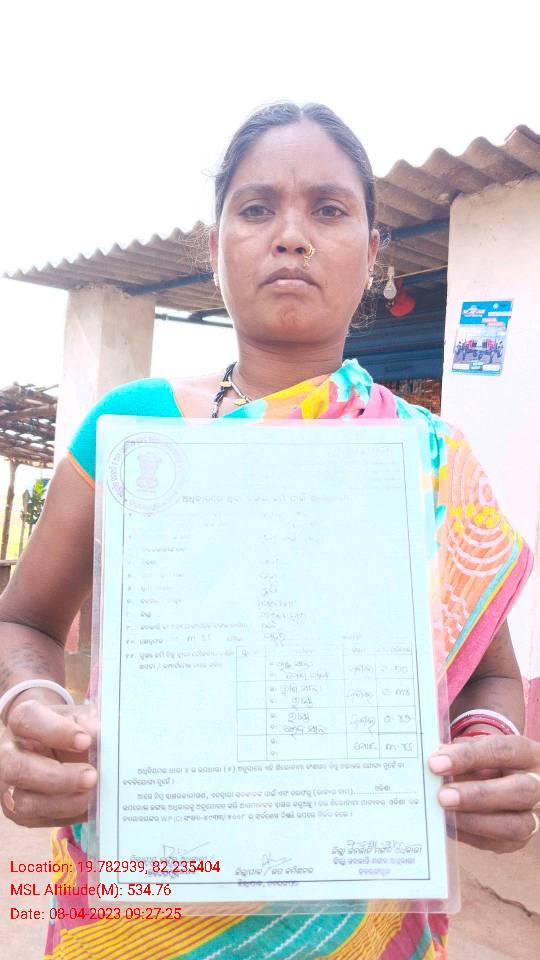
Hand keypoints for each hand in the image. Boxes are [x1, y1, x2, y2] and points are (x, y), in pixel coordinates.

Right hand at [0, 698, 97, 827]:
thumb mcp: (81, 717)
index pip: (27, 719)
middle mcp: (8, 752)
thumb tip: (98, 733)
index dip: (56, 730)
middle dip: (58, 777)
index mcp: (22, 720)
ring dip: (63, 802)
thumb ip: (90, 722)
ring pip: (24, 802)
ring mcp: (8, 784)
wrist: (58, 745)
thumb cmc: (69, 728)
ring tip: (93, 794)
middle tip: (92, 776)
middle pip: (17, 768)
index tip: (85, 740)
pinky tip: (87, 806)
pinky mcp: (16, 810)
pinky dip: (65, 814)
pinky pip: (36, 819)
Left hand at [429, 735, 539, 851]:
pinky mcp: (522, 840)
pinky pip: (501, 844)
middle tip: (443, 796)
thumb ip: (461, 752)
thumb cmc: (488, 761)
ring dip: (475, 821)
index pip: (502, 751)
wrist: (507, 781)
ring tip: (444, 814)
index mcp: (527, 754)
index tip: (436, 763)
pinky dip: (472, 836)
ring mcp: (535, 816)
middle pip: (519, 791)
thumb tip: (435, 760)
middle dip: (478, 795)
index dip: (468, 756)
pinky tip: (449, 826)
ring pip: (516, 826)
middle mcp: (539, 785)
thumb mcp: (480, 749)